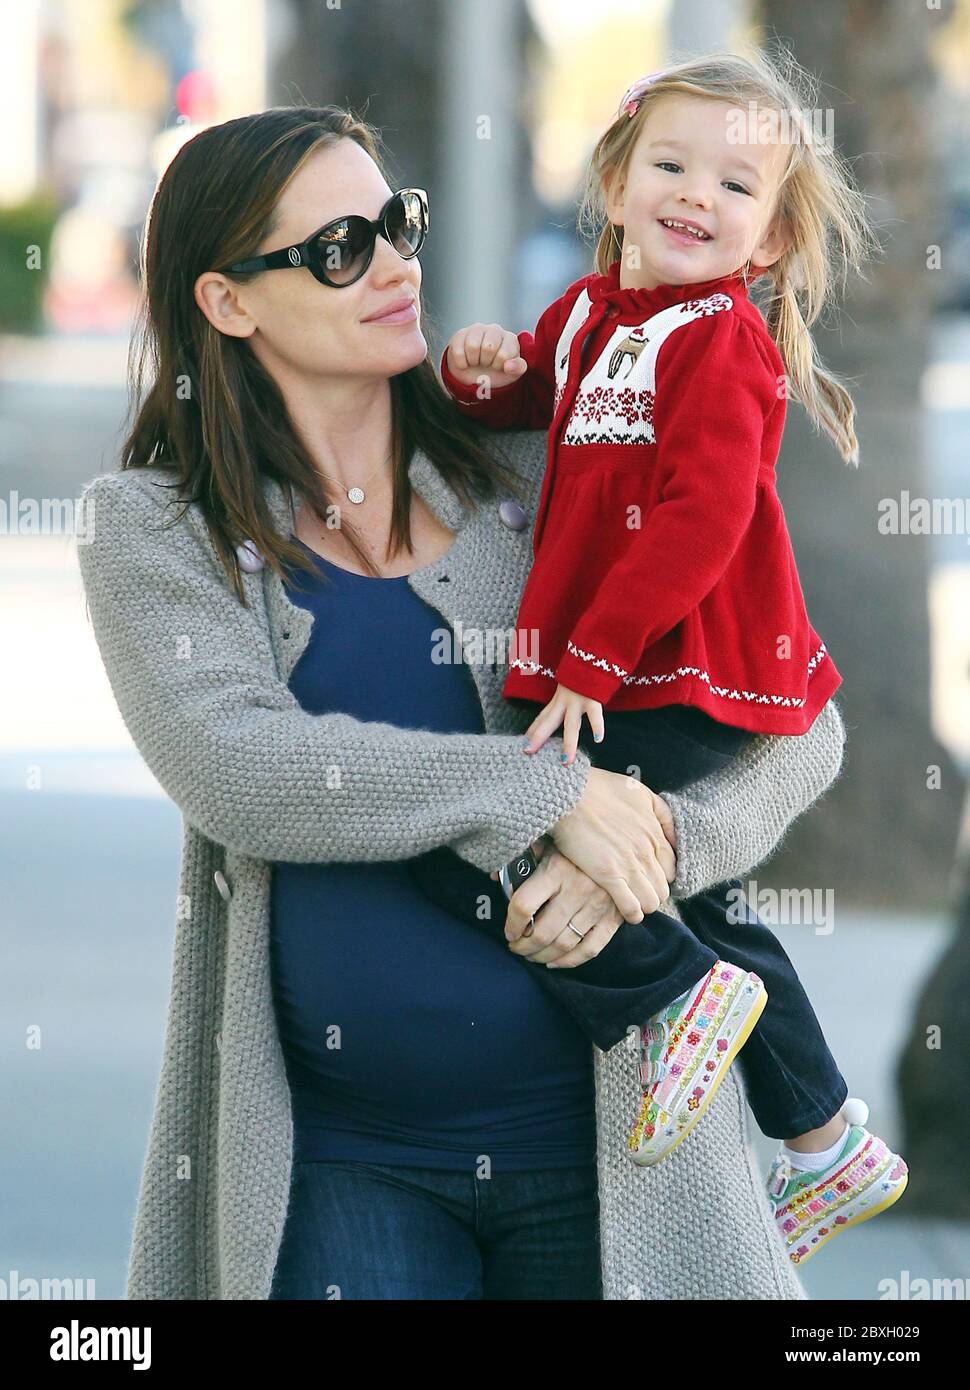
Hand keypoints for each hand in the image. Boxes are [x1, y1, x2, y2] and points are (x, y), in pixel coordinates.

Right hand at [445, 322, 527, 391]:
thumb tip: (509, 366)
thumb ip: (518, 368)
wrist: (475, 377)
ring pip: (472, 346)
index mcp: (510, 339)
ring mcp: (477, 329)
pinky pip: (458, 350)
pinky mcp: (460, 334)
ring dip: (473, 361)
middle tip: (486, 363)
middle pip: (488, 347)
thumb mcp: (511, 374)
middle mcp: (495, 330)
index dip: (498, 365)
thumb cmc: (496, 373)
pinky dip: (461, 362)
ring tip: (476, 361)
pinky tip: (466, 361)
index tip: (498, 366)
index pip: (503, 354)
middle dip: (486, 362)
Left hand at [498, 840, 626, 967]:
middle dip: (523, 947)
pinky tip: (555, 962)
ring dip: (542, 956)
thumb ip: (522, 859)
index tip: (508, 931)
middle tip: (516, 948)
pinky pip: (590, 949)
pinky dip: (570, 961)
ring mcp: (598, 906)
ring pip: (564, 944)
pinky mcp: (614, 918)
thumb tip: (494, 876)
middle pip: (542, 932)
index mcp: (557, 869)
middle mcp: (578, 889)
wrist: (620, 843)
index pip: (523, 905)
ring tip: (532, 955)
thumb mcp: (548, 844)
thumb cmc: (576, 845)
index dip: (511, 924)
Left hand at [522, 684, 603, 764]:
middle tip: (528, 752)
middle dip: (539, 737)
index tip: (522, 745)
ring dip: (568, 743)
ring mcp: (578, 701)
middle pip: (549, 722)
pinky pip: (596, 714)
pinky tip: (598, 739)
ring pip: (572, 725)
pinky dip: (597, 726)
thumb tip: (558, 714)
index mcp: (558, 700)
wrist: (593, 655)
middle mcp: (564, 702)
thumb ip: (563, 702)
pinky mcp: (593, 699)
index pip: (542, 718)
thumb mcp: (568, 688)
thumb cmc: (581, 676)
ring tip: (566, 760)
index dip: (532, 730)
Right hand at [548, 766, 677, 923]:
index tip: (649, 878)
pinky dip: (632, 914)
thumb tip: (673, 837)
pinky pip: (631, 907)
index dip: (662, 877)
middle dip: (653, 893)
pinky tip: (626, 913)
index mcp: (655, 834)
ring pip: (651, 901)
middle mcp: (646, 852)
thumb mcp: (641, 793)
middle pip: (663, 888)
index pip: (672, 869)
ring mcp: (629, 865)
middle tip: (638, 892)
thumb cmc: (600, 788)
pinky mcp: (608, 875)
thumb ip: (662, 814)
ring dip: (644, 905)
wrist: (570, 793)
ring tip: (632, 903)